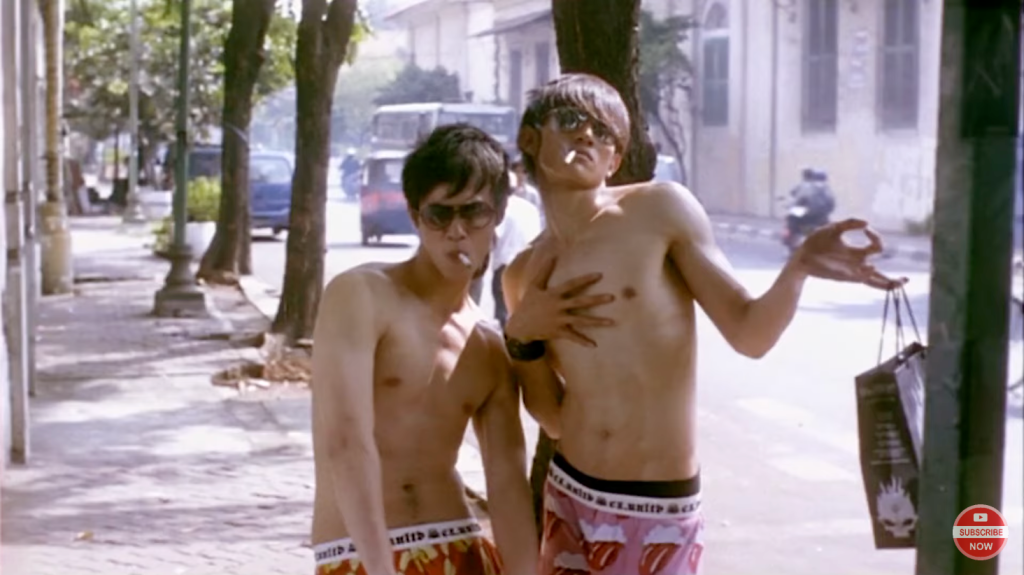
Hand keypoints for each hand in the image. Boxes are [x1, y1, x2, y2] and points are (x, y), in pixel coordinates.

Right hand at [505, 254, 615, 346]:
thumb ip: (544, 271)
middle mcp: (557, 307)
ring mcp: (558, 320)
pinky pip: (572, 337)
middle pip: (580, 303)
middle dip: (596, 300)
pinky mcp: (558, 332)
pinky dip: (583, 341)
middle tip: (612, 297)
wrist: (519, 326)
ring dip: (596, 322)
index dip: (585, 279)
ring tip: (612, 322)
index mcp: (553, 295)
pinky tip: (594, 345)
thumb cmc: (527, 303)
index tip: (600, 275)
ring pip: (580, 321)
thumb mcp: (534, 286)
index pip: (572, 285)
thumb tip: (552, 255)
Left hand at [793, 218, 907, 289]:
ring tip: (895, 278)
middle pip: (881, 276)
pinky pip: (860, 279)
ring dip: (884, 279)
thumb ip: (850, 223)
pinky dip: (868, 275)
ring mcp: (850, 273)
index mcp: (856, 253)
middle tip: (905, 280)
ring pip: (873, 282)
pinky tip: (872, 268)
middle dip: (894, 280)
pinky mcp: (842, 277)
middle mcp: (856, 265)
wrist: (800, 255)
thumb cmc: (817, 242)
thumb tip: (867, 223)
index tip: (867, 230)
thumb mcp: (833, 229)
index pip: (877, 249)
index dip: (877, 238)